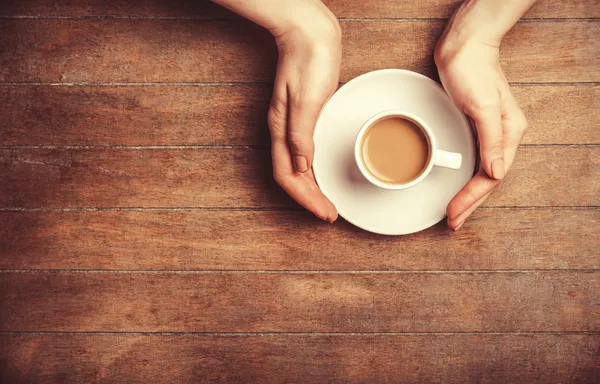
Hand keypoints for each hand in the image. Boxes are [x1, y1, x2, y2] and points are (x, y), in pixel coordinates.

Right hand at [267, 9, 340, 221]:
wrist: (308, 31)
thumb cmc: (309, 59)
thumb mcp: (308, 97)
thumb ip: (302, 133)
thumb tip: (302, 166)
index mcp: (282, 128)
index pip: (288, 176)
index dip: (306, 198)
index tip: (324, 212)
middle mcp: (283, 130)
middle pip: (292, 176)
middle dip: (309, 199)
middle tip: (329, 214)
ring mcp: (291, 124)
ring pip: (297, 167)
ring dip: (312, 188)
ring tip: (326, 202)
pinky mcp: (303, 116)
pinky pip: (304, 152)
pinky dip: (313, 170)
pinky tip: (322, 174)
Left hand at [435, 35, 527, 229]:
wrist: (463, 46)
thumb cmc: (472, 70)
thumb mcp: (483, 105)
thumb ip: (491, 139)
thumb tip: (496, 172)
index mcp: (509, 133)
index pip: (491, 176)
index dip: (472, 197)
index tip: (454, 212)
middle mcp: (502, 136)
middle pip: (487, 180)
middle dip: (470, 203)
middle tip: (452, 222)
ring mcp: (490, 132)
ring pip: (481, 173)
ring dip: (468, 195)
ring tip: (455, 213)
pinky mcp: (476, 127)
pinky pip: (473, 161)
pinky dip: (465, 178)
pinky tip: (459, 186)